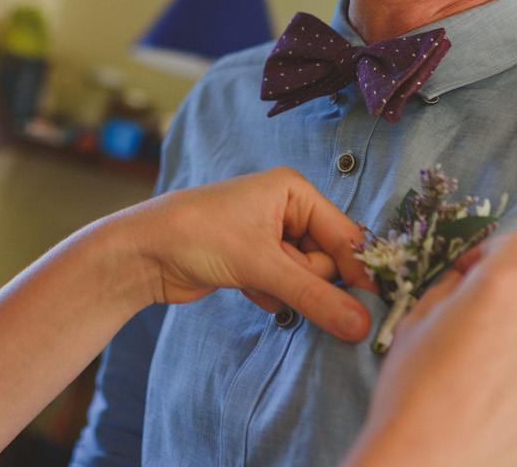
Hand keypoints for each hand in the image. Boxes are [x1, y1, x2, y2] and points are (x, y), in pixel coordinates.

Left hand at [113, 168, 375, 342]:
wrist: (143, 253)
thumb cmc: (197, 236)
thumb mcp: (261, 265)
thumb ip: (314, 296)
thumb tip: (362, 326)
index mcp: (293, 190)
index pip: (345, 235)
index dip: (358, 271)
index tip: (373, 306)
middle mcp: (285, 208)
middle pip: (328, 259)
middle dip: (308, 279)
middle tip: (278, 280)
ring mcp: (270, 236)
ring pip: (306, 277)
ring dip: (287, 290)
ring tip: (255, 281)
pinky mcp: (255, 261)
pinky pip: (285, 286)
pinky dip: (270, 294)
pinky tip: (246, 289)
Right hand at [344, 233, 516, 466]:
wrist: (428, 463)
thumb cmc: (411, 390)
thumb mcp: (416, 319)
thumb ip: (452, 287)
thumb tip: (469, 278)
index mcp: (504, 285)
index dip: (492, 255)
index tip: (475, 275)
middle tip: (484, 328)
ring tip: (495, 375)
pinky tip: (512, 403)